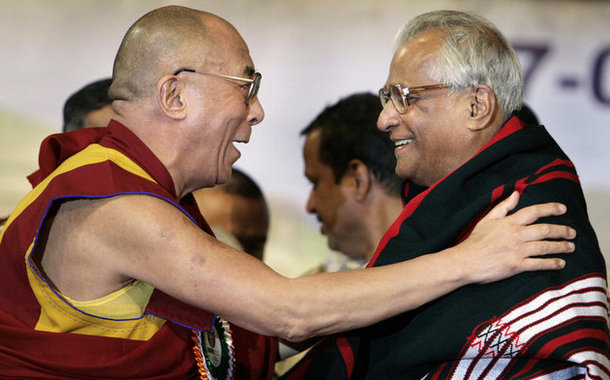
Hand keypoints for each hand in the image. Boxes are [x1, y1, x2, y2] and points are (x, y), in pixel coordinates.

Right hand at [454, 191, 575, 283]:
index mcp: (509, 222)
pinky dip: (551, 263)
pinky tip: (560, 263)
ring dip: (560, 246)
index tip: (562, 209)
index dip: (550, 209)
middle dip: (561, 230)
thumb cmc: (475, 241)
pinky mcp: (516, 265)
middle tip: (572, 232)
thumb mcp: (487, 219)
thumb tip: (516, 194)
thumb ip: (504, 207)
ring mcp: (516, 250)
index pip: (533, 211)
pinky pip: (538, 263)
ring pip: (545, 246)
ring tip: (570, 247)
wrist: (465, 261)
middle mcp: (515, 235)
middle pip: (544, 230)